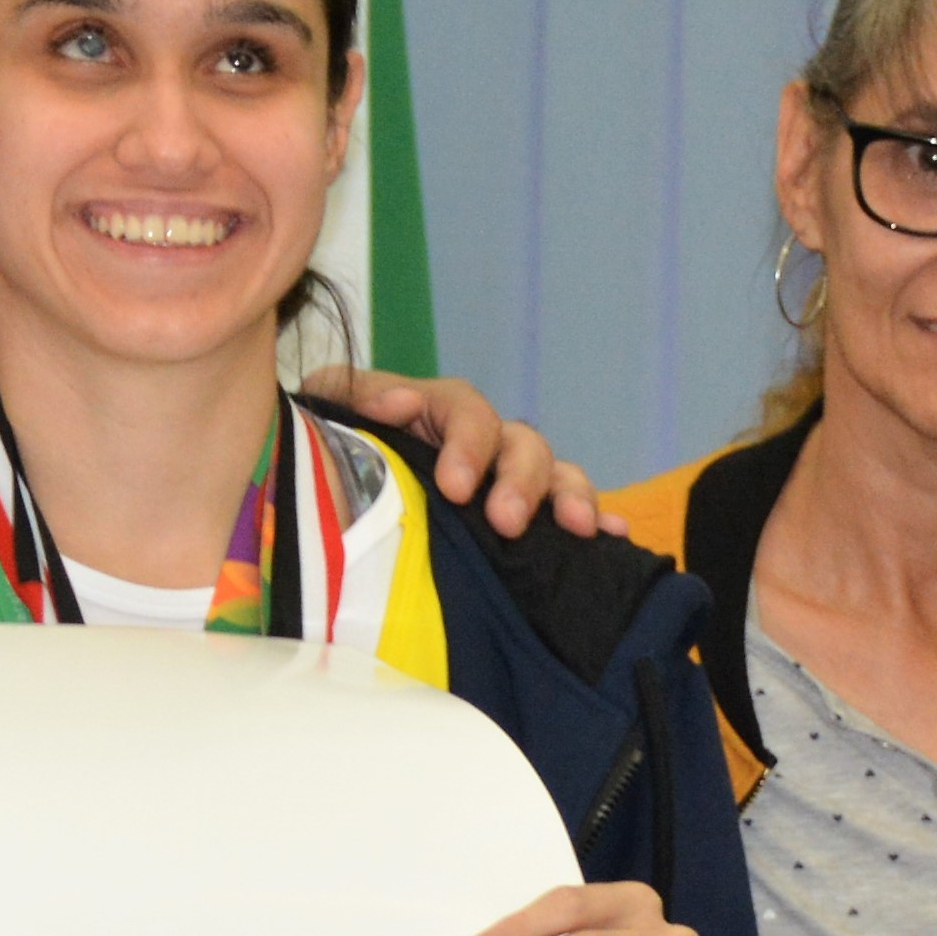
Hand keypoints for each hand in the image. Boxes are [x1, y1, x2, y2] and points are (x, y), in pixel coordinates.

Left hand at [300, 368, 604, 540]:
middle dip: (520, 481)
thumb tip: (401, 403)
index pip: (466, 412)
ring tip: (579, 528)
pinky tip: (613, 538)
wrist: (323, 501)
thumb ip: (355, 397)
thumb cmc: (330, 452)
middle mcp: (482, 443)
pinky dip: (597, 521)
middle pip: (521, 444)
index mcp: (436, 413)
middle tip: (506, 522)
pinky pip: (569, 514)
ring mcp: (507, 481)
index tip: (455, 487)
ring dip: (570, 497)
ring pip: (555, 475)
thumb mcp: (330, 412)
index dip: (468, 444)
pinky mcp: (524, 521)